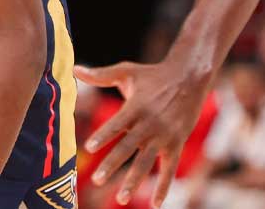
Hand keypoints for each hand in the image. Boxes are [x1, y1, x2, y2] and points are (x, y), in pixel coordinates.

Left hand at [75, 61, 209, 207]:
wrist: (190, 78)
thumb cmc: (153, 75)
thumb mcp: (127, 71)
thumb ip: (101, 75)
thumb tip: (74, 69)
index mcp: (136, 106)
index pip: (116, 123)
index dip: (103, 135)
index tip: (88, 147)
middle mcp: (150, 123)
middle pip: (128, 147)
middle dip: (112, 164)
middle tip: (96, 179)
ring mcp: (164, 136)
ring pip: (146, 162)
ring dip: (133, 181)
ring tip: (120, 198)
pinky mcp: (176, 144)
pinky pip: (169, 169)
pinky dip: (163, 186)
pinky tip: (155, 204)